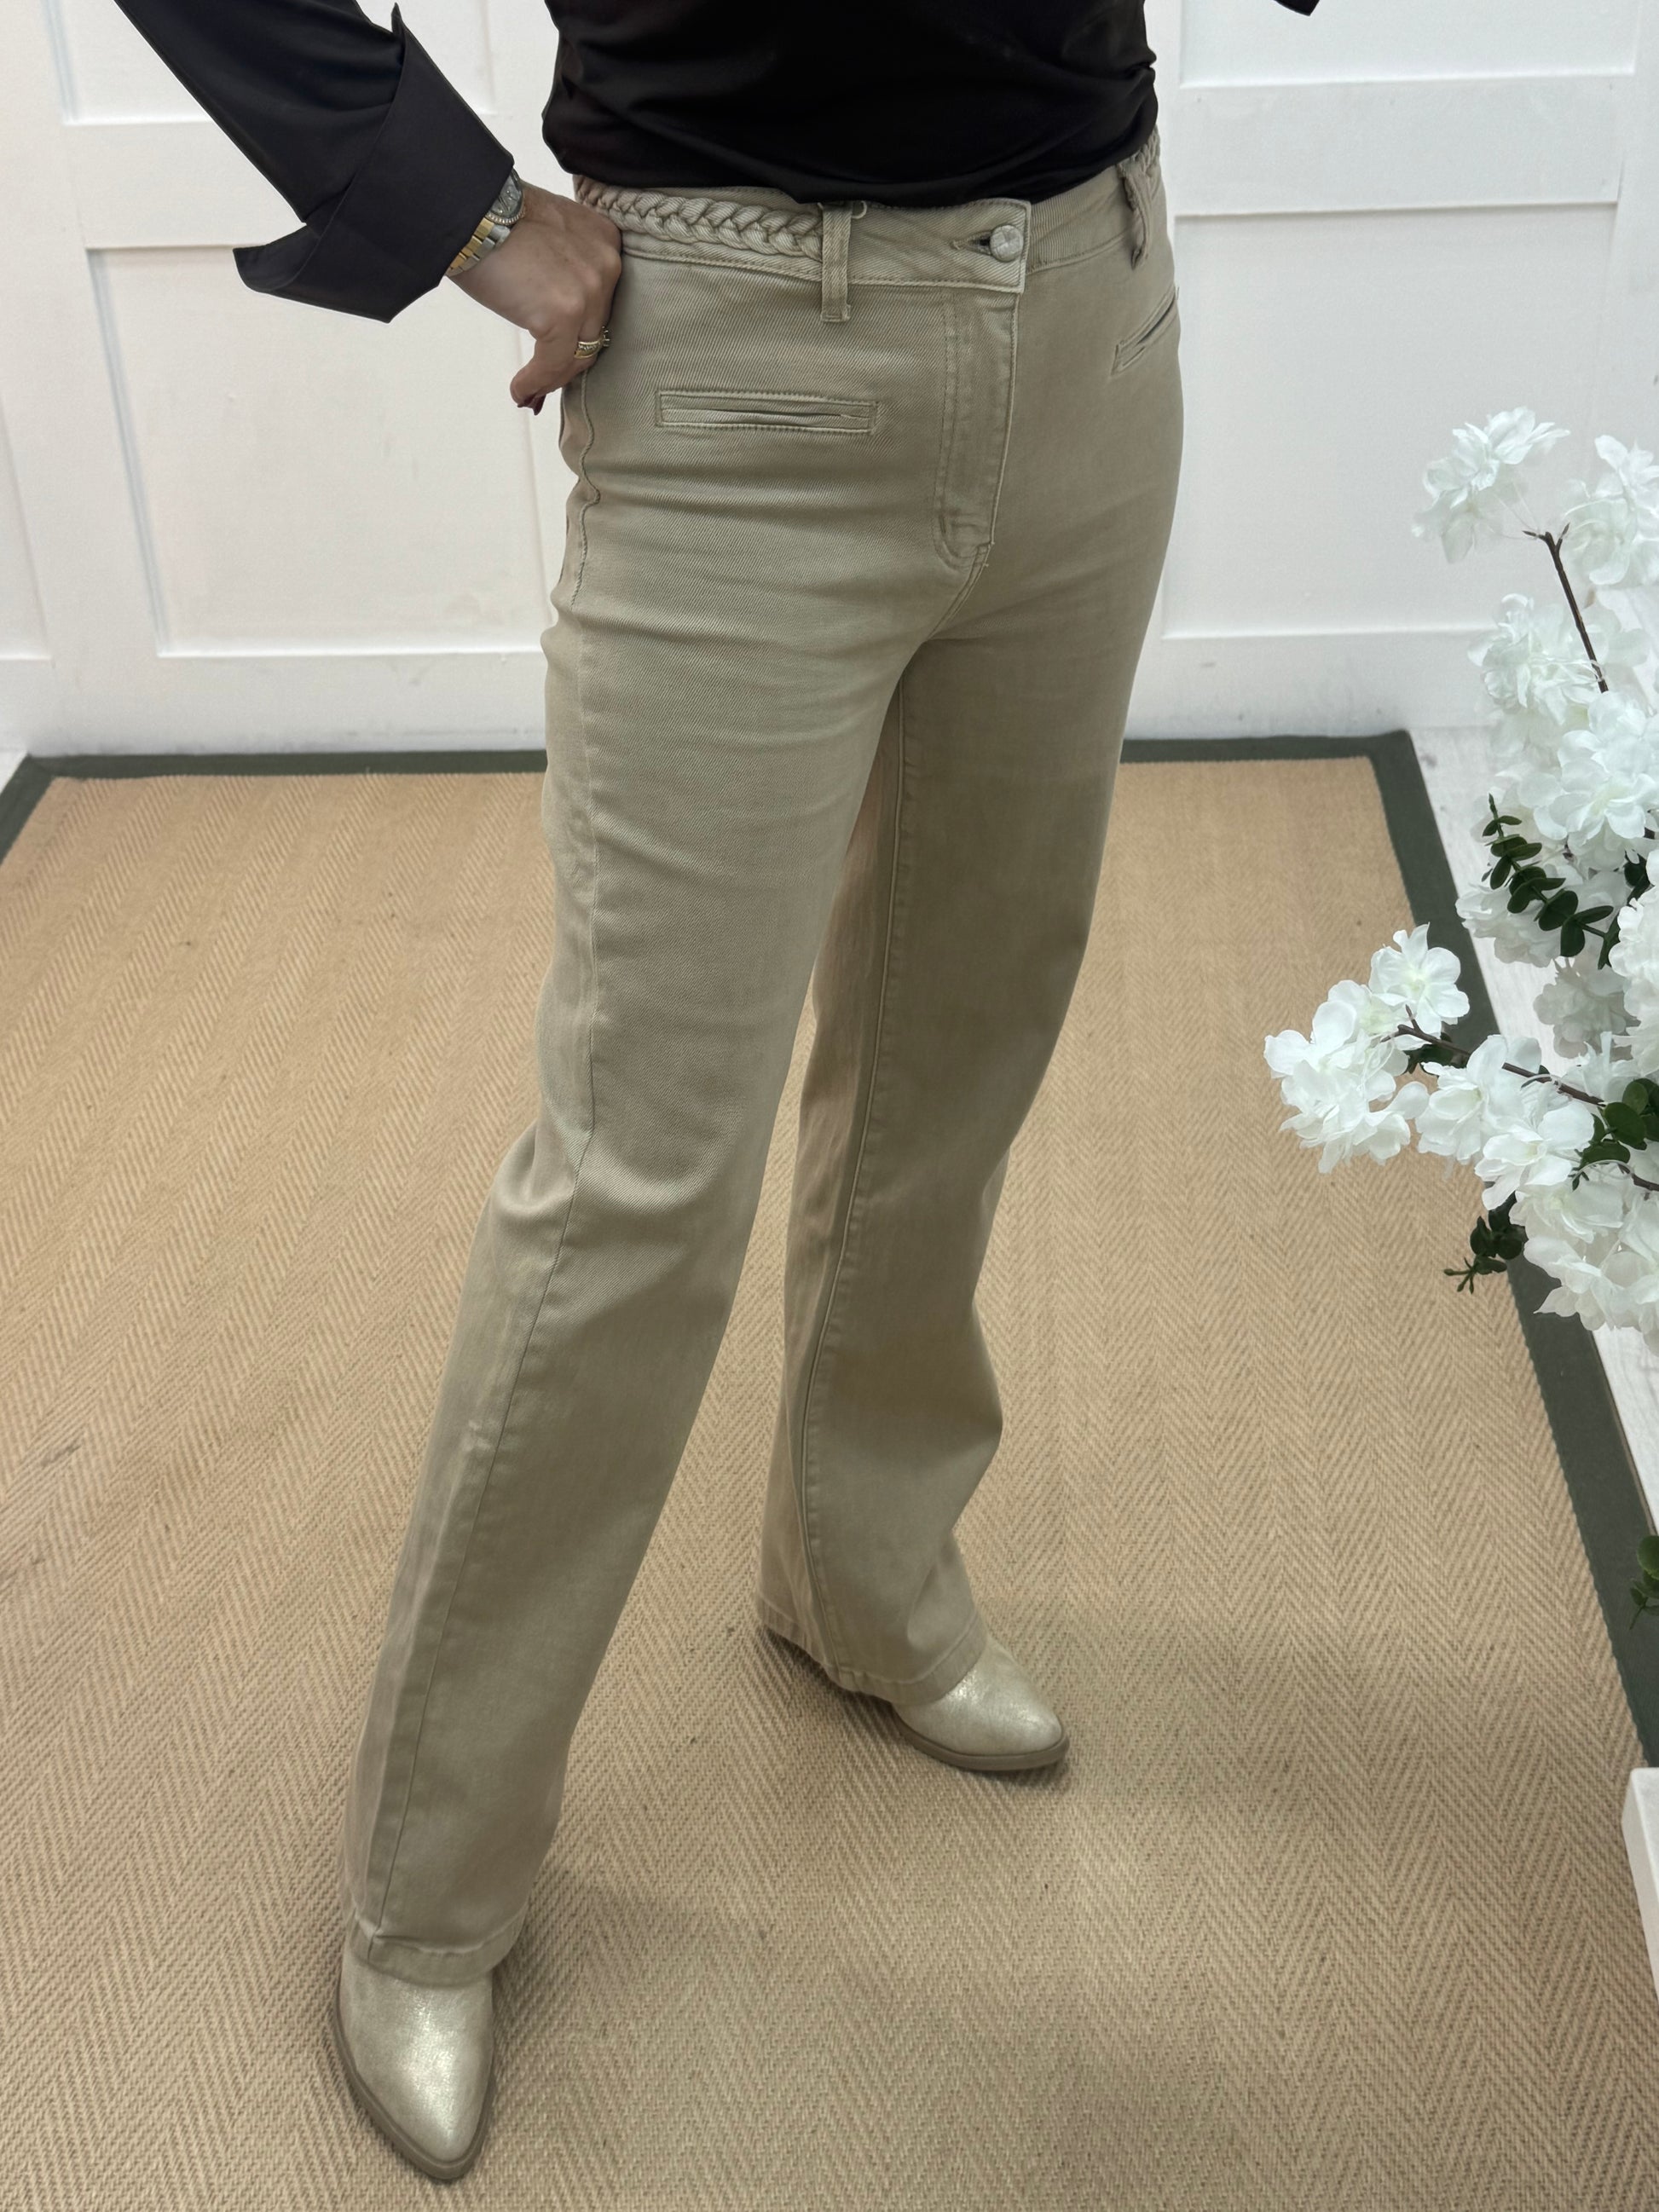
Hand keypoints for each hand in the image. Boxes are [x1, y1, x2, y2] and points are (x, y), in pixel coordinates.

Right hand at [447, 181, 622, 412]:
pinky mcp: (563, 314)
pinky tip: (519, 390)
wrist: (470, 207)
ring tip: (530, 389)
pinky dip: (535, 383)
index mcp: (604, 243)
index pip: (599, 305)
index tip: (559, 353)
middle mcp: (606, 266)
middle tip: (545, 379)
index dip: (579, 334)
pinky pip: (553, 364)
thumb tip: (549, 309)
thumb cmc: (495, 217)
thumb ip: (564, 265)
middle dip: (567, 362)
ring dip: (551, 377)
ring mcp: (588, 291)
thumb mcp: (547, 233)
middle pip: (593, 334)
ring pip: (577, 355)